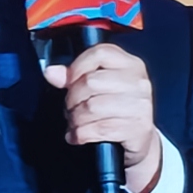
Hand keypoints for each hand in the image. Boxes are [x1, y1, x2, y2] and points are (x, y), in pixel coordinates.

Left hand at [40, 36, 162, 185]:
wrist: (139, 139)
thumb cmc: (116, 109)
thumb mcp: (100, 87)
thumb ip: (74, 76)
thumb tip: (52, 72)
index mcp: (131, 65)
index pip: (100, 53)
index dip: (77, 66)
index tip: (69, 81)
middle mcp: (139, 83)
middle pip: (90, 82)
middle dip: (72, 99)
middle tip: (71, 108)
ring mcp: (140, 105)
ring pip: (91, 107)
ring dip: (75, 119)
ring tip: (75, 123)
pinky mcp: (137, 128)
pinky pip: (97, 129)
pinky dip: (81, 134)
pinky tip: (79, 135)